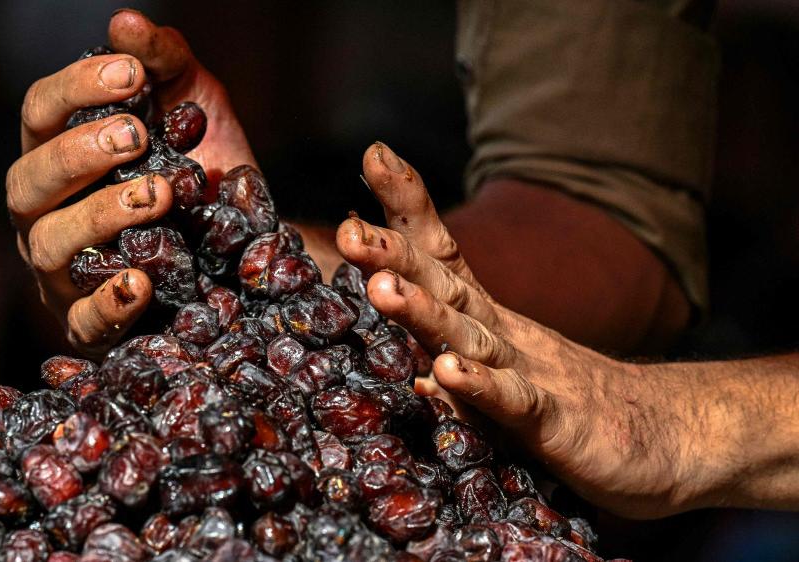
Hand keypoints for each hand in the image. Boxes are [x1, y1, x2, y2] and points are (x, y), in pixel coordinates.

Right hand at [7, 11, 255, 356]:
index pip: (40, 113)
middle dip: (80, 155)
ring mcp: (60, 269)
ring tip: (157, 198)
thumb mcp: (192, 106)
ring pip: (48, 244)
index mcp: (57, 152)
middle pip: (29, 180)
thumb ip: (162, 64)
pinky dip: (108, 302)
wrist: (242, 243)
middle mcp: (45, 210)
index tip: (130, 76)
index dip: (76, 89)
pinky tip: (141, 280)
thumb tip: (125, 22)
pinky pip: (82, 320)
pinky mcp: (88, 322)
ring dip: (100, 217)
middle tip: (138, 138)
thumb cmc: (200, 169)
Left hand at [335, 142, 699, 518]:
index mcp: (488, 323)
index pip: (444, 255)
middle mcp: (505, 338)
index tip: (374, 155)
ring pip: (470, 337)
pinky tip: (445, 373)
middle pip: (445, 287)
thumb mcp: (507, 382)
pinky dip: (480, 388)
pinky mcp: (557, 424)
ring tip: (380, 288)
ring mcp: (533, 375)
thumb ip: (464, 373)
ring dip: (425, 311)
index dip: (409, 209)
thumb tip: (418, 375)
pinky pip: (515, 403)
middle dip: (395, 255)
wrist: (673, 437)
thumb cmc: (577, 407)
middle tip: (349, 230)